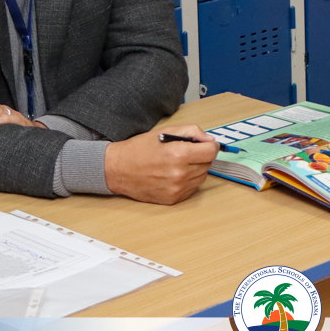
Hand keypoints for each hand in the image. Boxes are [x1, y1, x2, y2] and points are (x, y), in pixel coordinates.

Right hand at [103, 124, 218, 204]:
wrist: (118, 170)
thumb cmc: (139, 150)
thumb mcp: (165, 131)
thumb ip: (192, 132)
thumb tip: (209, 140)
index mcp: (179, 154)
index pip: (211, 152)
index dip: (210, 146)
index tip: (207, 144)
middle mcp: (180, 174)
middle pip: (207, 164)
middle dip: (201, 156)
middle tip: (187, 152)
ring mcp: (176, 189)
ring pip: (201, 177)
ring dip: (195, 169)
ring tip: (178, 163)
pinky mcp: (172, 199)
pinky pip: (191, 189)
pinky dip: (187, 181)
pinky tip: (174, 174)